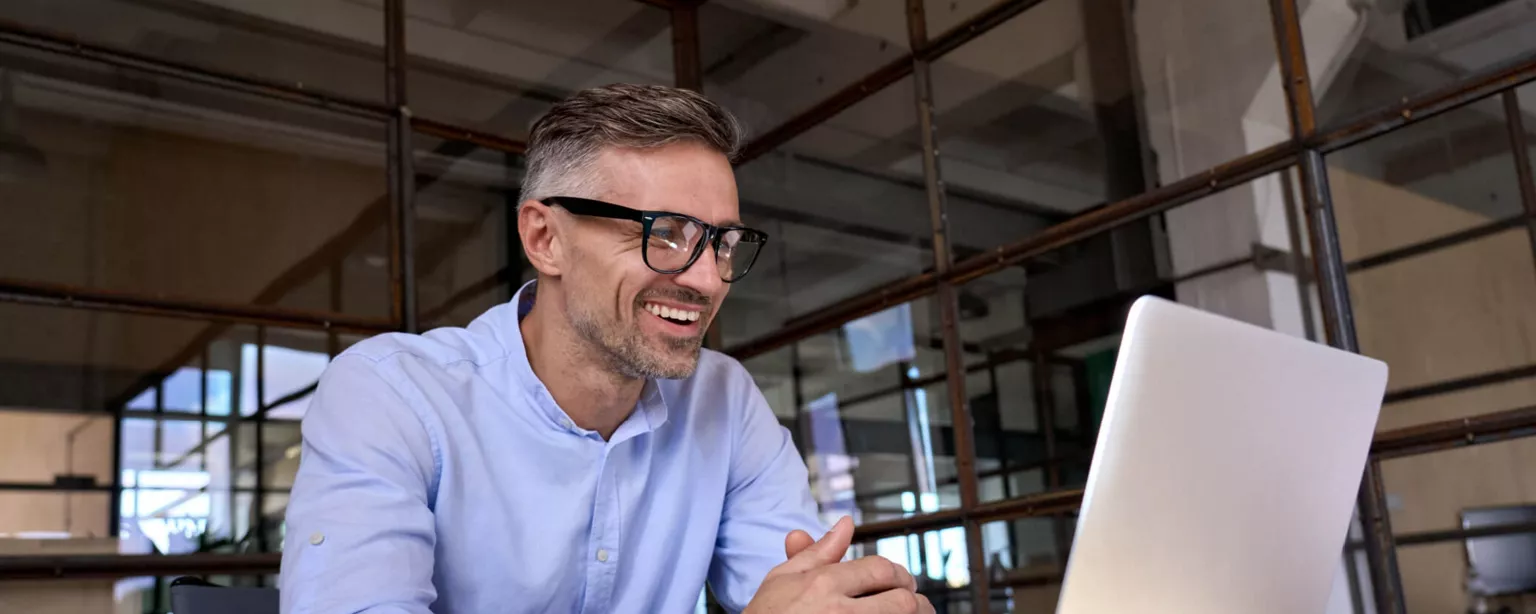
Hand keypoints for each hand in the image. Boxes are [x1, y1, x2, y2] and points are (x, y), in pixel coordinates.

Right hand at [744, 517, 934, 613]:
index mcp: (822, 585)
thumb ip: (817, 552)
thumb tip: (846, 524)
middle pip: (902, 600)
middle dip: (913, 599)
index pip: (880, 569)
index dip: (897, 574)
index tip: (898, 582)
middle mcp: (838, 612)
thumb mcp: (781, 581)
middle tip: (911, 602)